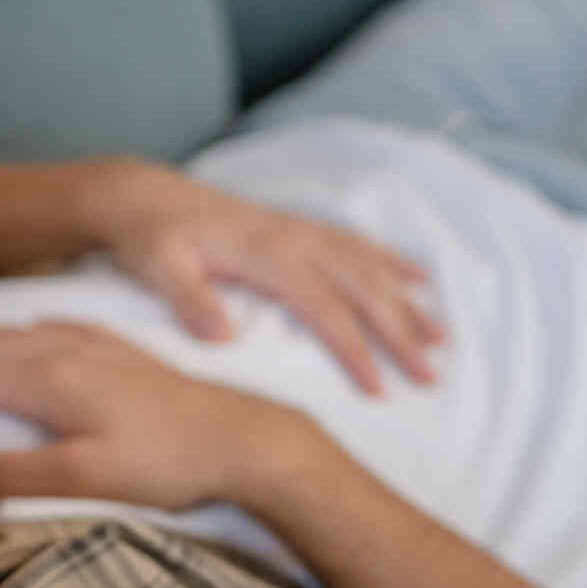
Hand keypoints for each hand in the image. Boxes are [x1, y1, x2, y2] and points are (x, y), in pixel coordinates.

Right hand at [0, 320, 320, 508]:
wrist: (246, 439)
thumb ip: (10, 474)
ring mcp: (100, 351)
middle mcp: (68, 355)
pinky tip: (33, 323)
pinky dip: (30, 325)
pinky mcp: (129, 356)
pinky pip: (64, 326)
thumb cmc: (166, 465)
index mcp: (50, 382)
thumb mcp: (84, 478)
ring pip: (18, 334)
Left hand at [83, 157, 446, 395]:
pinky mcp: (300, 227)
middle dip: (400, 334)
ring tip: (441, 339)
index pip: (324, 308)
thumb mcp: (159, 269)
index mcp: (268, 253)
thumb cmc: (151, 240)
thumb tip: (224, 337)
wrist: (145, 197)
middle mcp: (297, 237)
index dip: (354, 349)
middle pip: (362, 289)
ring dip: (407, 302)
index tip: (378, 390)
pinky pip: (358, 243)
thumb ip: (190, 301)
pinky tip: (419, 279)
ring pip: (370, 266)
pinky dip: (393, 262)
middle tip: (430, 377)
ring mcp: (302, 229)